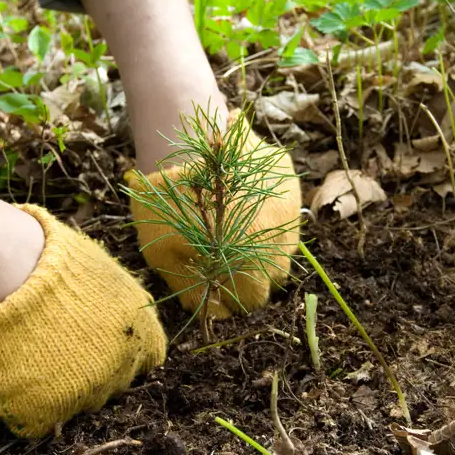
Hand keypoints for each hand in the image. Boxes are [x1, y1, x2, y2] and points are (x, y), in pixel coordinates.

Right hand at [0, 204, 166, 437]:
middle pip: (117, 381)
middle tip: (63, 345)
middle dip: (96, 368)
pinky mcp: (51, 408)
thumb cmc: (54, 260)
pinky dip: (30, 401)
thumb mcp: (102, 269)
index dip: (129, 352)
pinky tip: (17, 372)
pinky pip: (44, 415)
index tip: (106, 343)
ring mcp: (89, 389)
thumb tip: (122, 306)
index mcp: (140, 329)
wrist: (8, 274)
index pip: (151, 356)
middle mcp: (122, 364)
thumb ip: (120, 298)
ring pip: (82, 399)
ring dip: (65, 383)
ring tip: (35, 352)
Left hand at [128, 109, 301, 318]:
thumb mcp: (163, 256)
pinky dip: (270, 215)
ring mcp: (289, 209)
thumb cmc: (164, 205)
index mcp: (249, 263)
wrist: (178, 142)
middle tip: (227, 264)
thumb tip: (211, 312)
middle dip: (252, 276)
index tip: (219, 290)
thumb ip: (189, 291)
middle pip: (275, 277)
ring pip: (286, 247)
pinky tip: (245, 204)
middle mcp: (279, 239)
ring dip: (265, 247)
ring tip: (235, 233)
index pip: (253, 300)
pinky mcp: (291, 183)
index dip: (233, 299)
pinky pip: (287, 211)